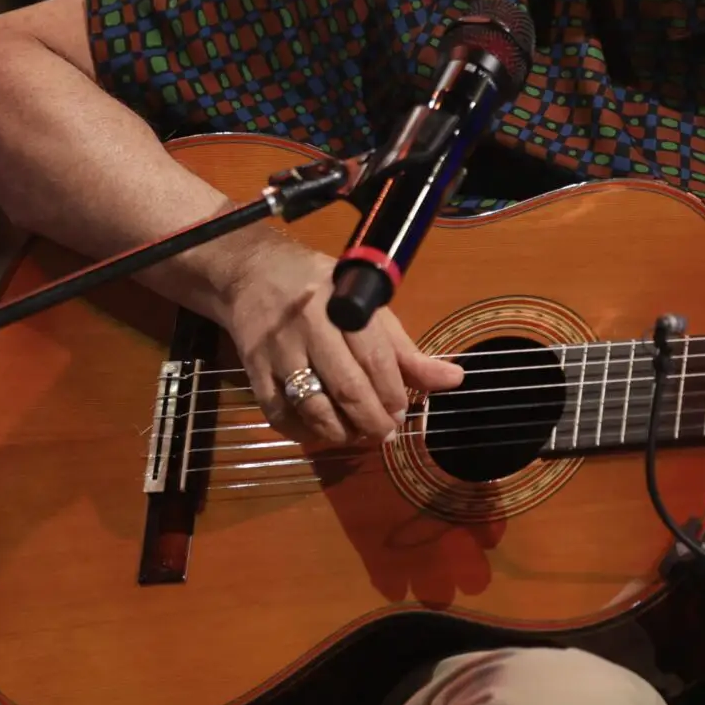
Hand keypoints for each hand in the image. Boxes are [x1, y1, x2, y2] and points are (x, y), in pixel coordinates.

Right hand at [211, 235, 463, 448]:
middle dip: (372, 420)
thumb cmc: (321, 289)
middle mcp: (308, 325)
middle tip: (385, 433)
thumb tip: (453, 380)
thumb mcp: (367, 306)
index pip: (375, 359)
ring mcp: (276, 349)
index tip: (402, 413)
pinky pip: (278, 413)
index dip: (393, 394)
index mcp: (343, 304)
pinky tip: (320, 432)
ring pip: (312, 406)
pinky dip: (303, 432)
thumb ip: (405, 349)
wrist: (251, 272)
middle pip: (346, 387)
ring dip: (340, 431)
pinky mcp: (252, 368)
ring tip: (356, 433)